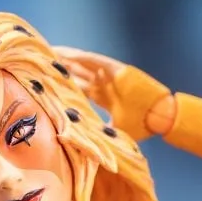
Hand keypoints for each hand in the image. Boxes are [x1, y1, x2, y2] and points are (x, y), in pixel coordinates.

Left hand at [53, 46, 175, 138]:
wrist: (160, 117)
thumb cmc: (141, 126)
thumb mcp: (114, 132)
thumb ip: (99, 135)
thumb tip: (85, 146)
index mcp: (104, 97)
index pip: (79, 89)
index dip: (64, 85)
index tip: (47, 84)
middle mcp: (104, 84)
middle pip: (78, 74)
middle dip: (61, 69)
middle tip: (41, 65)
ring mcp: (110, 76)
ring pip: (83, 65)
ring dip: (67, 59)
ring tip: (49, 53)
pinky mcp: (117, 69)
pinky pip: (95, 60)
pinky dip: (81, 57)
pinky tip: (66, 54)